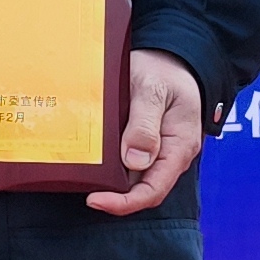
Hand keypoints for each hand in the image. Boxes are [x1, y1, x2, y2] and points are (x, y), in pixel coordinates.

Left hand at [85, 49, 205, 216]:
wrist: (168, 57)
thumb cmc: (165, 70)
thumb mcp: (154, 90)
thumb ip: (145, 124)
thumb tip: (135, 161)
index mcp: (179, 147)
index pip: (153, 190)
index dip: (124, 202)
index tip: (95, 199)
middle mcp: (168, 155)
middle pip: (139, 189)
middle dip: (110, 193)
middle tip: (79, 184)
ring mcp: (154, 150)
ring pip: (129, 177)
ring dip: (106, 179)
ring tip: (80, 173)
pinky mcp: (140, 142)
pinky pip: (123, 161)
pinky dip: (106, 164)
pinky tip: (89, 158)